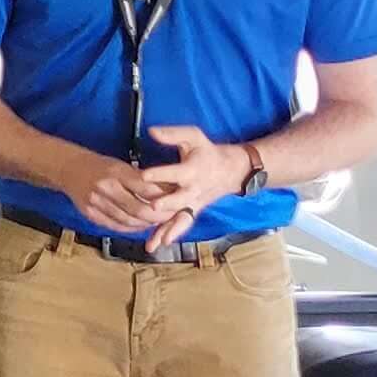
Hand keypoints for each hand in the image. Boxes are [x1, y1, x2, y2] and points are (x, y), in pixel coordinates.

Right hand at [68, 153, 176, 234]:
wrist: (68, 168)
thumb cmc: (100, 166)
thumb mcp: (121, 165)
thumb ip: (141, 179)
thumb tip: (169, 191)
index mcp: (116, 172)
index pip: (147, 190)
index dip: (165, 199)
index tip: (178, 201)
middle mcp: (106, 188)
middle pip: (139, 210)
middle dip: (159, 217)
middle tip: (172, 217)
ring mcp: (96, 203)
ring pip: (129, 221)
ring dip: (147, 224)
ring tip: (158, 222)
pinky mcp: (90, 214)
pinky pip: (116, 226)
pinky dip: (132, 228)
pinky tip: (140, 225)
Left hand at [137, 124, 253, 251]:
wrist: (231, 170)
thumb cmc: (206, 151)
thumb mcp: (193, 136)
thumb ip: (173, 134)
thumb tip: (151, 131)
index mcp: (193, 170)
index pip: (176, 172)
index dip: (161, 173)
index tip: (144, 175)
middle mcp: (194, 189)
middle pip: (180, 199)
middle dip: (167, 202)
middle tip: (152, 206)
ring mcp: (194, 203)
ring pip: (181, 218)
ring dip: (168, 229)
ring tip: (156, 241)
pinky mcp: (192, 211)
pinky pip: (181, 224)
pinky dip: (170, 234)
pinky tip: (156, 245)